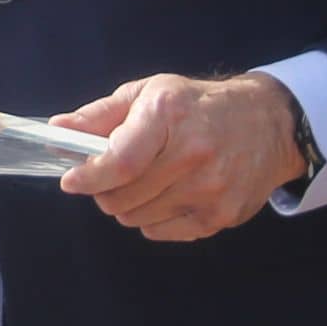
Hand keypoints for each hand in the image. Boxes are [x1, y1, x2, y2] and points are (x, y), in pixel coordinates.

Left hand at [54, 73, 307, 241]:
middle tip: (111, 176)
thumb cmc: (197, 106)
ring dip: (128, 205)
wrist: (269, 124)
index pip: (120, 161)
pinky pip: (162, 232)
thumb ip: (99, 115)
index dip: (89, 176)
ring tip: (144, 182)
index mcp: (168, 115)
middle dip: (104, 190)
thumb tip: (58, 130)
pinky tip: (167, 195)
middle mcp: (193, 154)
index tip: (71, 180)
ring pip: (137, 218)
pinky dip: (153, 219)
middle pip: (122, 196)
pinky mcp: (222, 216)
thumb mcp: (147, 94)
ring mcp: (211, 189)